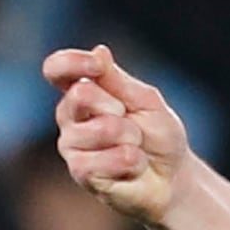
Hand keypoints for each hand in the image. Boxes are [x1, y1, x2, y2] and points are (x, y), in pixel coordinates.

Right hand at [40, 43, 189, 227]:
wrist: (172, 178)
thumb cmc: (158, 136)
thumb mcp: (145, 101)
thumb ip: (118, 80)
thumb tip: (99, 52)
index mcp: (82, 92)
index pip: (57, 69)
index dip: (72, 62)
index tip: (96, 66)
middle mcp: (70, 118)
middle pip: (80, 94)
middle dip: (118, 107)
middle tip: (133, 125)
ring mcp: (72, 146)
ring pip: (98, 129)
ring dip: (130, 138)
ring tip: (135, 148)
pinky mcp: (80, 173)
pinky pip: (103, 160)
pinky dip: (130, 162)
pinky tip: (132, 167)